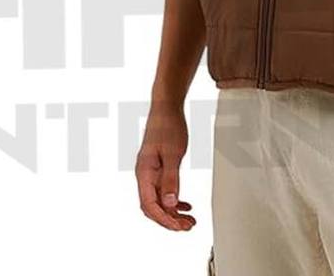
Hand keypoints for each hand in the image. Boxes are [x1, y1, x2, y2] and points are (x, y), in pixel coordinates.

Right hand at [135, 97, 196, 231]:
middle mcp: (144, 175)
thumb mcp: (173, 153)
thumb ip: (171, 179)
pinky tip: (184, 205)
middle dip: (169, 220)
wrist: (166, 107)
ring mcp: (150, 172)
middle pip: (153, 207)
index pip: (150, 206)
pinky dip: (174, 200)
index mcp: (144, 173)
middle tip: (188, 226)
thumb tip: (171, 203)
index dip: (165, 220)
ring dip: (173, 212)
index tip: (180, 227)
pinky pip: (163, 190)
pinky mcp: (158, 167)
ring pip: (159, 200)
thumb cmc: (168, 125)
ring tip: (189, 220)